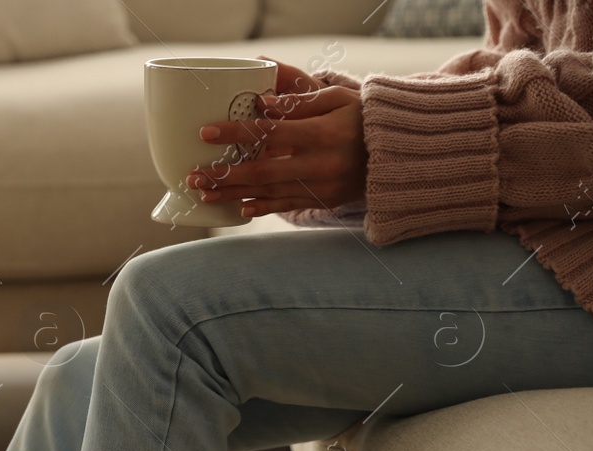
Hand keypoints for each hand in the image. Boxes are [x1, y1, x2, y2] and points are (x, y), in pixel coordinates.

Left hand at [186, 80, 366, 217]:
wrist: (399, 152)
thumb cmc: (363, 117)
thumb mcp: (338, 99)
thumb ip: (300, 104)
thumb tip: (261, 105)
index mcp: (323, 134)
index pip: (270, 132)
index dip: (236, 132)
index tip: (206, 132)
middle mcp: (321, 164)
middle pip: (262, 171)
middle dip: (224, 174)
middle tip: (193, 175)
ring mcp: (322, 186)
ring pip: (269, 193)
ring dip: (233, 193)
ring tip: (203, 193)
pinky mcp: (324, 201)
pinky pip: (287, 206)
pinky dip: (262, 208)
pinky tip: (238, 208)